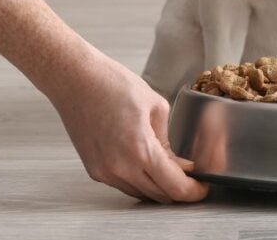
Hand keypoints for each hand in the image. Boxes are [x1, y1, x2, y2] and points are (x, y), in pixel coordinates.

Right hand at [47, 51, 208, 202]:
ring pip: (141, 193)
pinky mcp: (94, 170)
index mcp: (140, 149)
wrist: (74, 79)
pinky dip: (138, 179)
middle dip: (179, 188)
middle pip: (160, 196)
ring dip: (158, 186)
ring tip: (167, 167)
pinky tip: (142, 162)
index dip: (194, 191)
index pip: (176, 187)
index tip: (202, 186)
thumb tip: (179, 162)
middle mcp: (120, 167)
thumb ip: (169, 140)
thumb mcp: (155, 105)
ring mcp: (104, 171)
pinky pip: (123, 185)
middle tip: (189, 175)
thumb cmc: (110, 83)